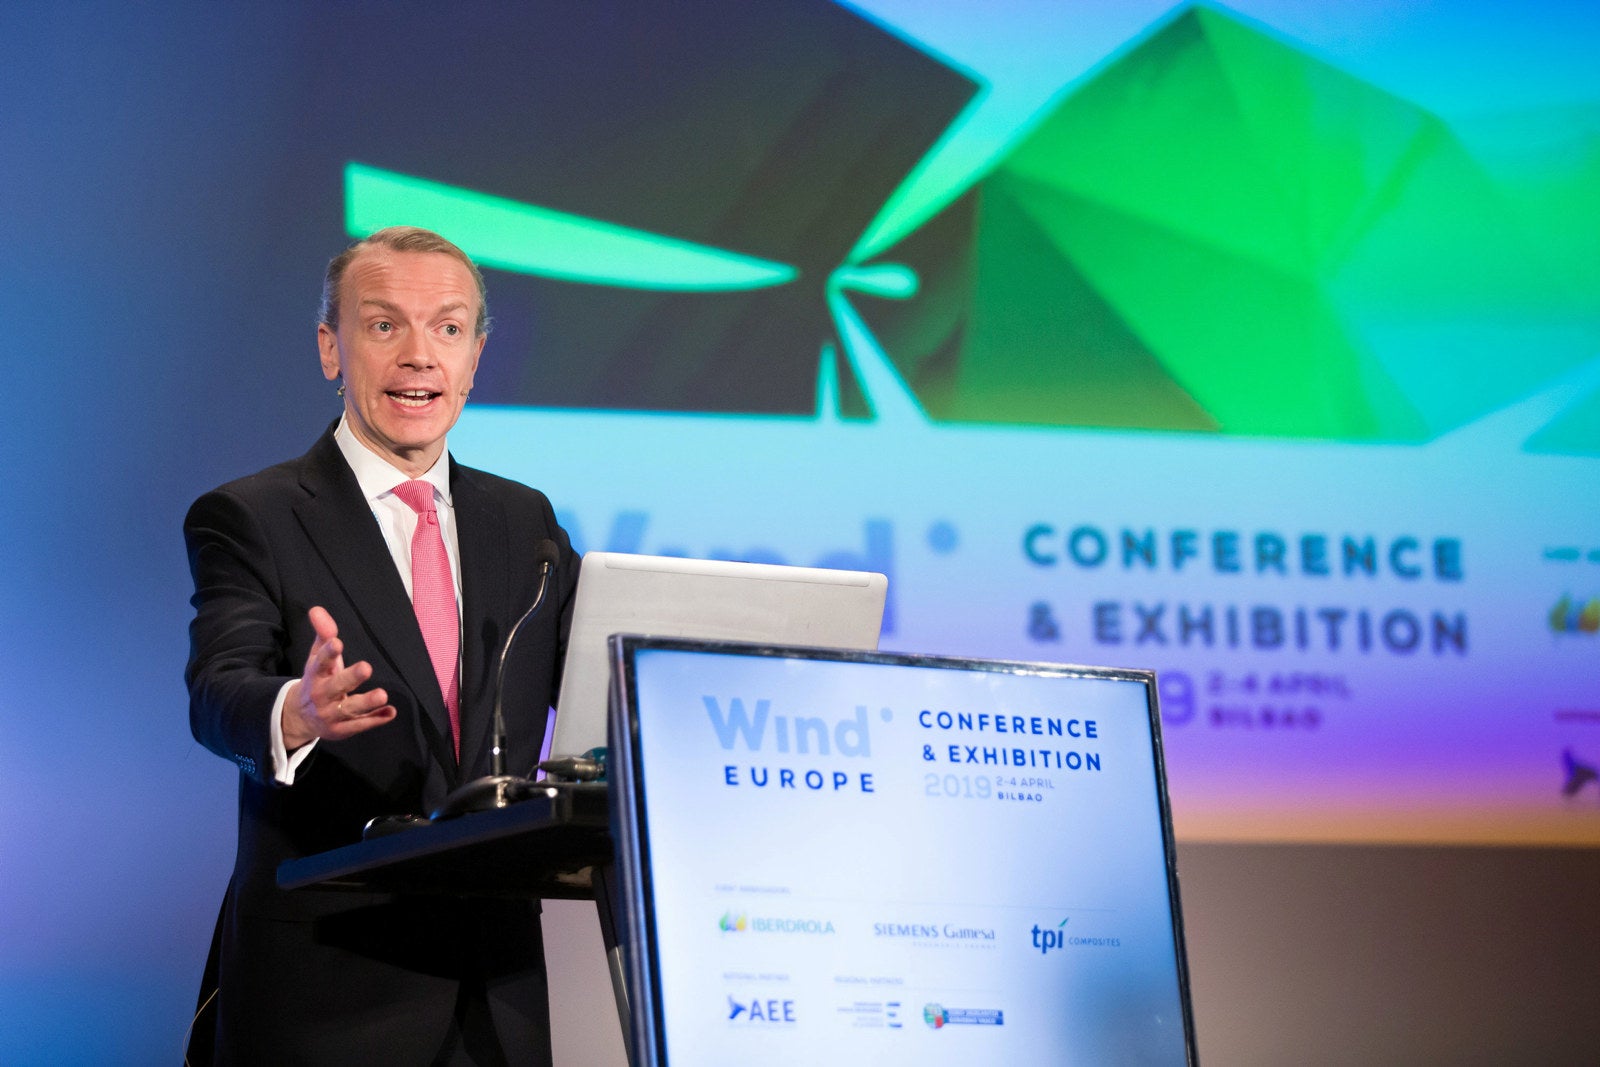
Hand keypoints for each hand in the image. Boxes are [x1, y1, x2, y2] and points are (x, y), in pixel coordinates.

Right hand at [282, 606, 395, 749]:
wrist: (299, 717)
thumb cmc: (316, 679)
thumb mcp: (317, 657)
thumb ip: (323, 633)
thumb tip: (317, 609)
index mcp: (316, 675)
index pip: (321, 662)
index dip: (328, 653)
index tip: (337, 642)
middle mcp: (322, 695)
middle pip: (336, 686)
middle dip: (350, 678)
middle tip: (366, 667)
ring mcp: (331, 714)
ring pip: (350, 709)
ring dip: (367, 702)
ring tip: (383, 694)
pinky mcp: (341, 730)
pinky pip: (359, 725)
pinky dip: (375, 720)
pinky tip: (390, 712)